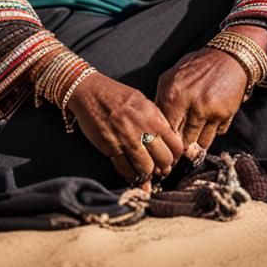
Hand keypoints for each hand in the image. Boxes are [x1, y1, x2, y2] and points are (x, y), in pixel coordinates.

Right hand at [66, 72, 183, 184]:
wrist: (90, 92)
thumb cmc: (117, 95)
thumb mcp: (143, 102)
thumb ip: (156, 121)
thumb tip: (168, 141)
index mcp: (154, 117)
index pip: (176, 146)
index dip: (175, 155)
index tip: (170, 157)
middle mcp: (142, 130)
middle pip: (163, 161)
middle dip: (163, 167)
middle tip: (158, 168)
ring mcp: (126, 141)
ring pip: (146, 169)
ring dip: (146, 173)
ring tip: (145, 170)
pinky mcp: (110, 149)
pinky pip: (125, 170)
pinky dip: (130, 174)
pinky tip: (131, 171)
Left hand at [155, 24, 266, 154]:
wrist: (228, 57)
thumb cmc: (198, 67)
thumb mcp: (173, 77)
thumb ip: (163, 100)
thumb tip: (157, 127)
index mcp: (172, 94)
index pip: (165, 129)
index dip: (166, 140)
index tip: (168, 145)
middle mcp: (190, 103)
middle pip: (182, 141)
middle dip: (182, 146)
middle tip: (182, 148)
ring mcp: (208, 110)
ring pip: (200, 143)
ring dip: (198, 142)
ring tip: (197, 135)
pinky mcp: (224, 114)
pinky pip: (216, 135)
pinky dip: (213, 132)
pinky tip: (211, 121)